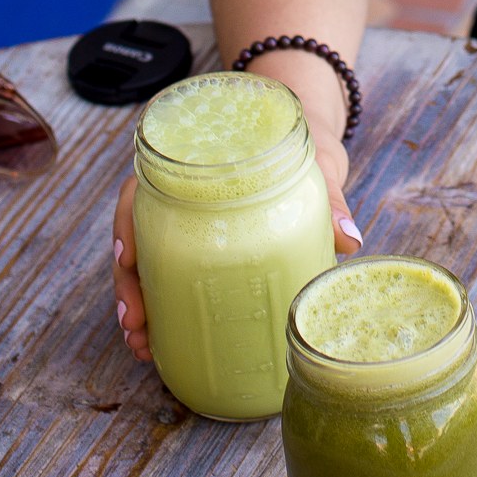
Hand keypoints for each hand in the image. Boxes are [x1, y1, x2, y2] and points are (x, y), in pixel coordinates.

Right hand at [110, 124, 362, 364]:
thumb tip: (348, 239)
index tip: (128, 257)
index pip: (142, 184)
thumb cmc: (308, 141)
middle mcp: (179, 186)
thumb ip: (331, 197)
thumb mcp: (319, 163)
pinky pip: (166, 269)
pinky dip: (157, 302)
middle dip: (128, 280)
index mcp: (194, 156)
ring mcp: (186, 215)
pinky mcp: (199, 240)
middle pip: (137, 230)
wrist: (312, 136)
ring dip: (137, 299)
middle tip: (136, 321)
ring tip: (141, 340)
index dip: (128, 221)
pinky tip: (156, 336)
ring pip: (146, 255)